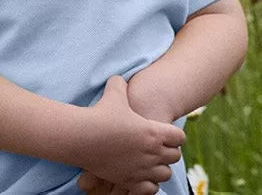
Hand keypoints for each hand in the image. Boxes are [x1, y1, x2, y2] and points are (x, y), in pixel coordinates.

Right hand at [67, 76, 183, 190]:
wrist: (81, 136)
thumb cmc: (99, 114)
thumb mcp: (114, 94)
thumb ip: (120, 85)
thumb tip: (118, 78)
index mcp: (154, 132)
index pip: (180, 137)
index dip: (174, 135)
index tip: (164, 134)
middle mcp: (152, 152)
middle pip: (175, 156)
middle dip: (168, 152)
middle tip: (156, 148)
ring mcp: (141, 169)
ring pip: (165, 174)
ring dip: (159, 169)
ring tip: (149, 163)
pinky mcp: (128, 181)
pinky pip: (151, 190)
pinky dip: (148, 185)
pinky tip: (139, 176)